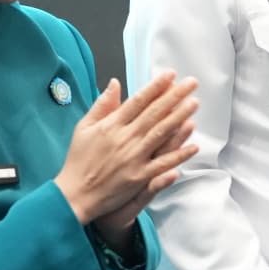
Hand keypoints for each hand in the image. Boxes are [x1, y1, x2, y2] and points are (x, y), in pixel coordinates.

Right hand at [56, 70, 198, 224]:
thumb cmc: (79, 160)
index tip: (170, 75)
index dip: (156, 86)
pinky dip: (178, 155)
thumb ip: (102, 104)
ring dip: (179, 118)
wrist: (75, 194)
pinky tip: (193, 146)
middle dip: (175, 96)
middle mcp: (125, 138)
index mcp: (111, 125)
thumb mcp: (84, 127)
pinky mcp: (139, 177)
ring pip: (161, 133)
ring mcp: (133, 157)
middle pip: (154, 113)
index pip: (138, 100)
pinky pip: (162, 164)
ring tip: (194, 104)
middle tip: (191, 84)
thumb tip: (115, 83)